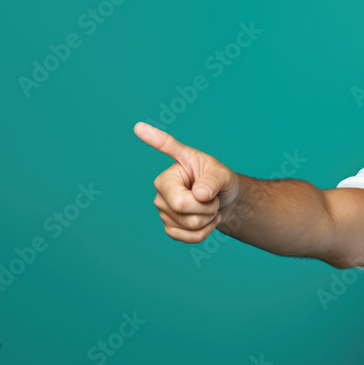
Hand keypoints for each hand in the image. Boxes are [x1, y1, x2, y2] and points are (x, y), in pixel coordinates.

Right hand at [133, 122, 239, 243]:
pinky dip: (204, 233)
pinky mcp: (170, 227)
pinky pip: (188, 237)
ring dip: (209, 219)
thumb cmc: (219, 181)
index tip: (139, 126)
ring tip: (210, 207)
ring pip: (190, 225)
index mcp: (170, 173)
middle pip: (183, 207)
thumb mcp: (222, 175)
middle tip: (212, 198)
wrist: (224, 202)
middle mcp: (161, 192)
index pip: (169, 171)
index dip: (154, 141)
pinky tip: (206, 221)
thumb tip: (200, 194)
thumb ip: (214, 180)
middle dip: (207, 207)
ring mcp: (163, 211)